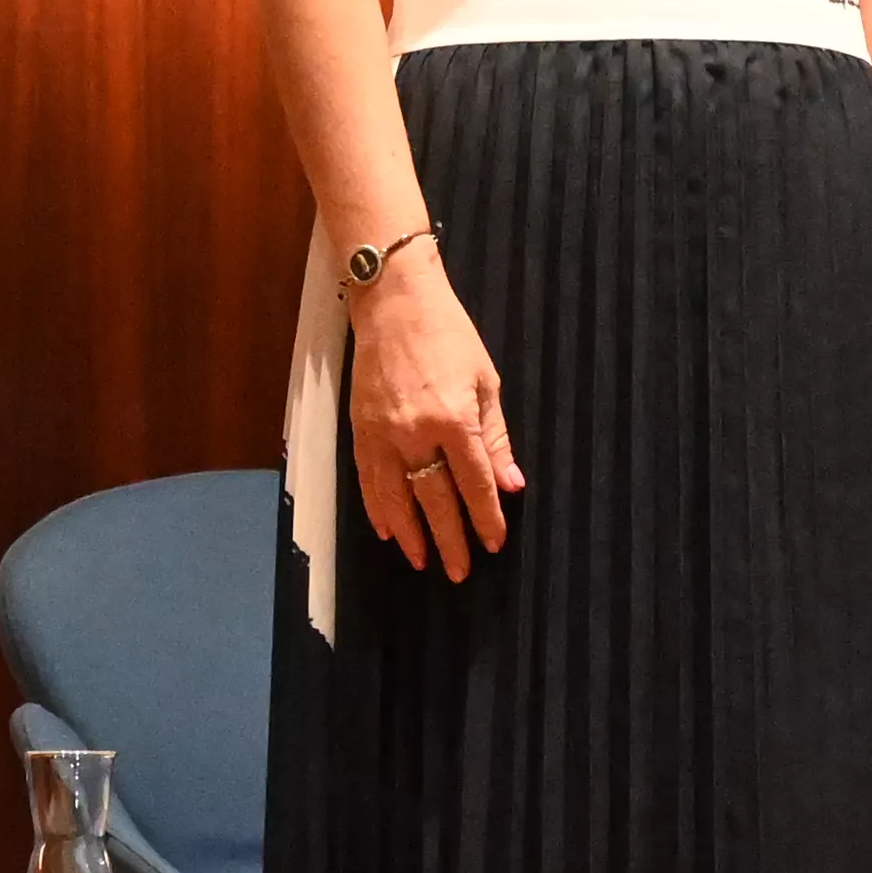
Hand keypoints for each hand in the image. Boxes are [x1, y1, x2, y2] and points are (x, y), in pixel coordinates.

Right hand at [351, 257, 521, 580]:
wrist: (394, 301)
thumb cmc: (449, 335)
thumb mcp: (485, 381)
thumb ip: (495, 438)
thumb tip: (511, 484)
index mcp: (453, 418)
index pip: (473, 482)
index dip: (485, 516)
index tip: (494, 544)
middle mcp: (415, 432)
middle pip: (434, 498)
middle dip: (449, 538)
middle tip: (459, 571)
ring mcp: (382, 432)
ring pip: (395, 497)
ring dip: (410, 534)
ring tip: (422, 561)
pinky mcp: (360, 428)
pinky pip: (368, 479)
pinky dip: (377, 508)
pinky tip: (387, 530)